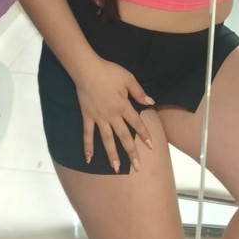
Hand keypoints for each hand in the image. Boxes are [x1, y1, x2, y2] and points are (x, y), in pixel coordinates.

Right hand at [75, 57, 153, 172]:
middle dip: (131, 152)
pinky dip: (87, 146)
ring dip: (112, 154)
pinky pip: (87, 134)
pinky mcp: (87, 117)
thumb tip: (151, 102)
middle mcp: (112, 116)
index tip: (151, 146)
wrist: (87, 70)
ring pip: (106, 139)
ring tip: (116, 168)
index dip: (144, 134)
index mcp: (123, 106)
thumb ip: (139, 92)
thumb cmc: (109, 72)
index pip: (136, 123)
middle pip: (123, 136)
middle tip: (137, 167)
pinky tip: (88, 158)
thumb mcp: (128, 78)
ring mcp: (99, 118)